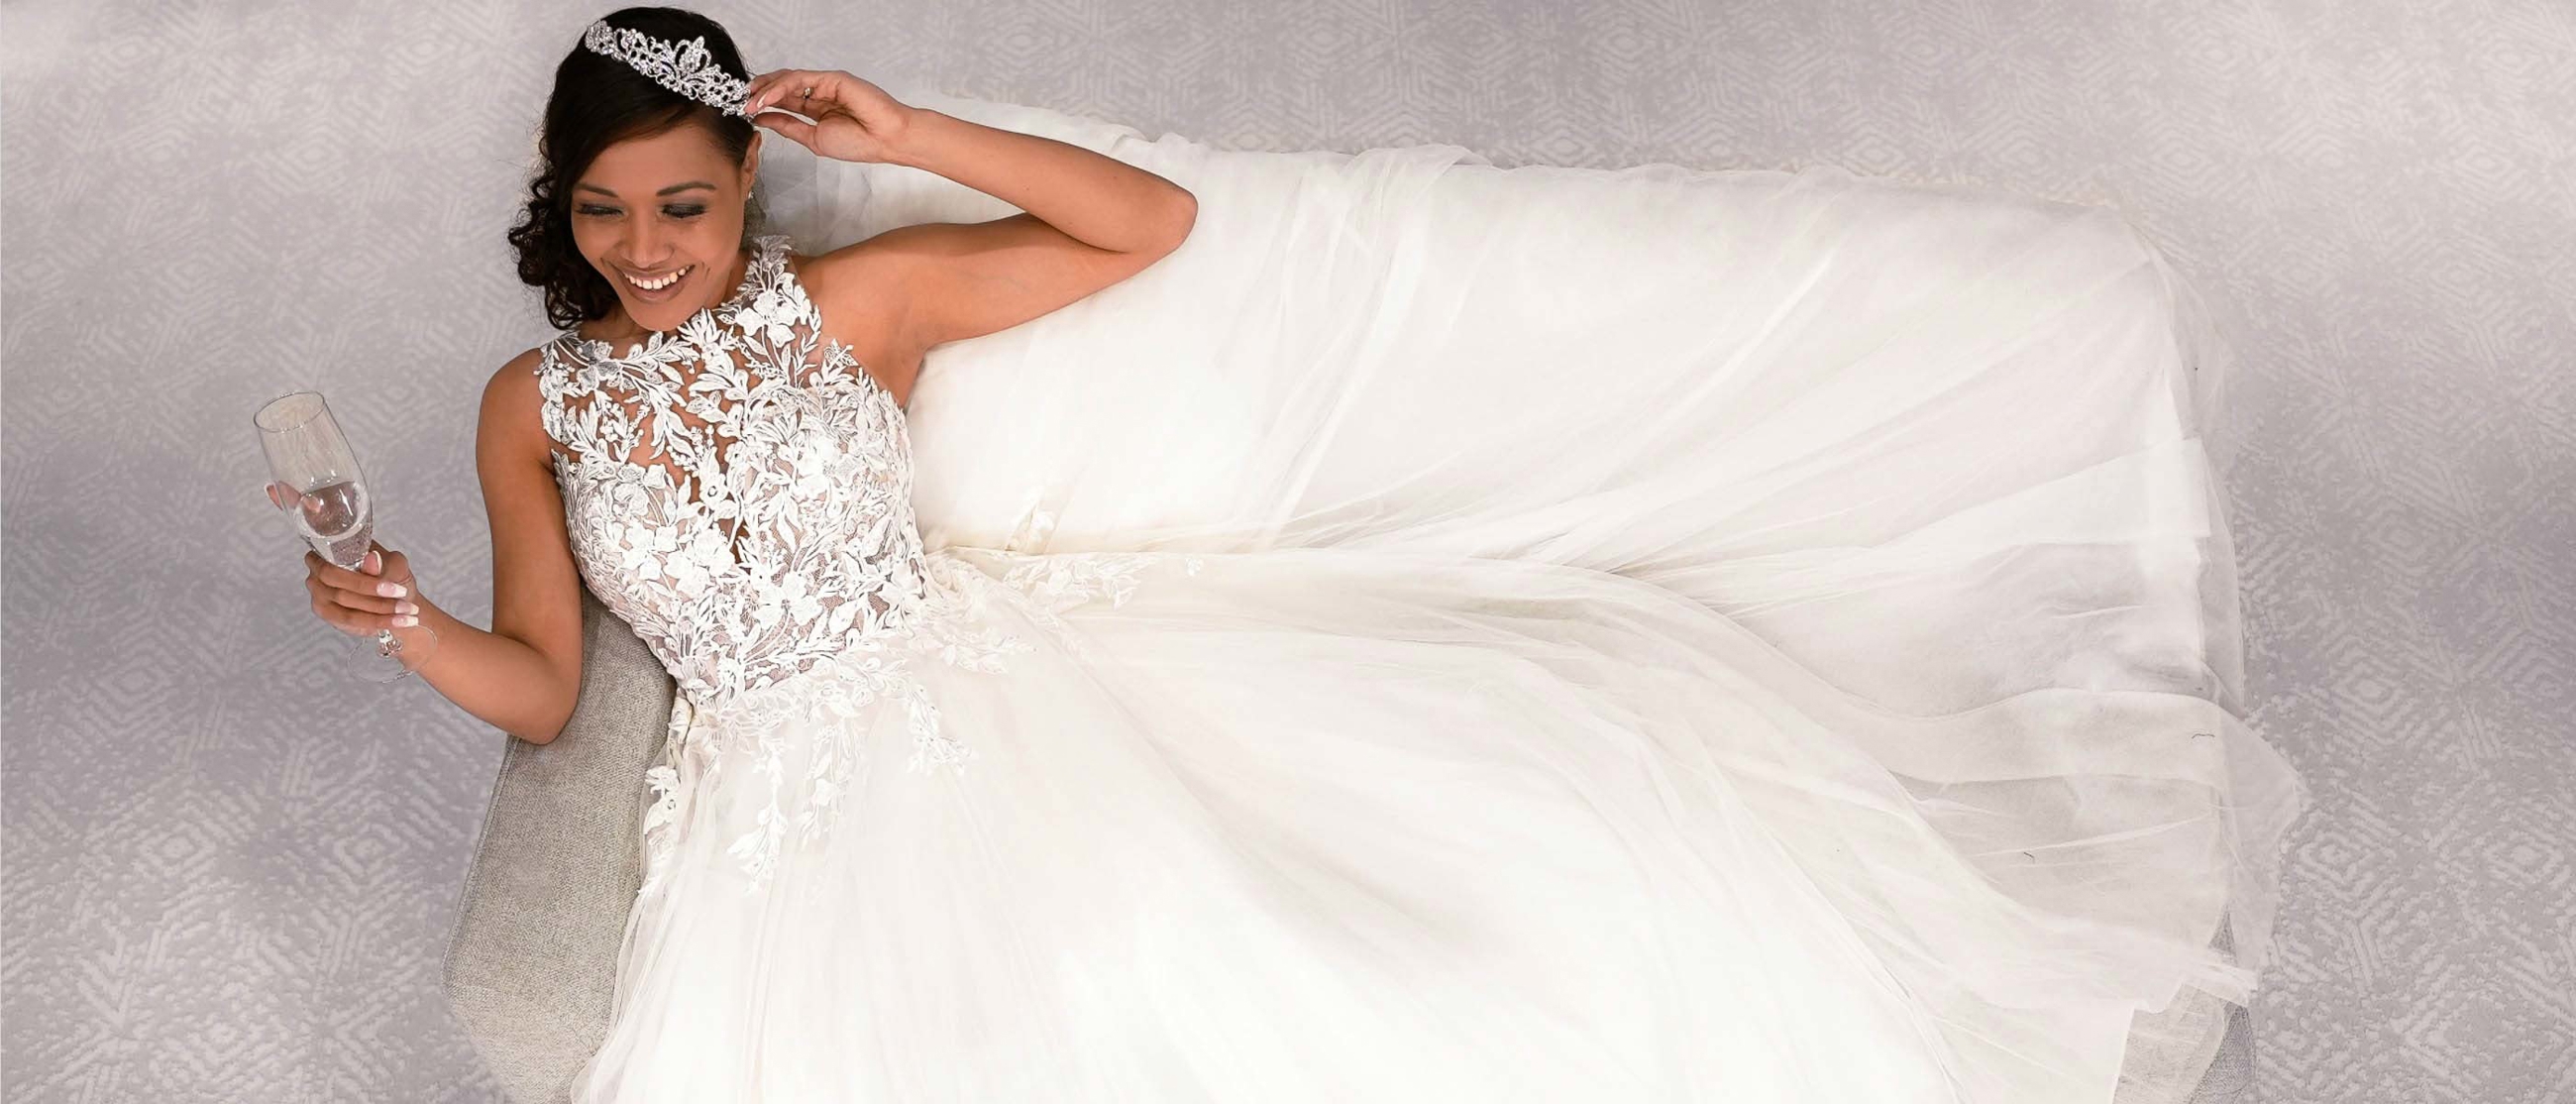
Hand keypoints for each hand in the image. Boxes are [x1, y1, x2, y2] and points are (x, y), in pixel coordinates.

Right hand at [303, 540, 419, 638]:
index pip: (336, 557)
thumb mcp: (394, 566)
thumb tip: (372, 557)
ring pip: (346, 602)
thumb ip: (382, 563)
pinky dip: (378, 621)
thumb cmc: (391, 576)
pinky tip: (400, 621)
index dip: (362, 570)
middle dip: (372, 590)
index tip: (391, 581)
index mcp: (331, 551)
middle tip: (402, 593)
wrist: (398, 601)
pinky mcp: (328, 614)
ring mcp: (320, 595)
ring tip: (407, 610)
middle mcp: (318, 573)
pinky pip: (352, 620)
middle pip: (337, 580)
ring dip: (380, 608)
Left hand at [741, 68, 916, 164]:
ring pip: (787, 79)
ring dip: (765, 89)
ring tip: (750, 103)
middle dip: (759, 92)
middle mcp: (818, 94)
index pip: (783, 101)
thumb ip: (788, 126)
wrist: (886, 140)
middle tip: (741, 103)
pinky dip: (780, 87)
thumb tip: (762, 119)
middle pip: (781, 86)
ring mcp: (825, 84)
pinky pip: (800, 79)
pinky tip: (766, 98)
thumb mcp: (812, 139)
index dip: (762, 104)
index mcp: (816, 109)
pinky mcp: (831, 78)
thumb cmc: (859, 143)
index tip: (744, 112)